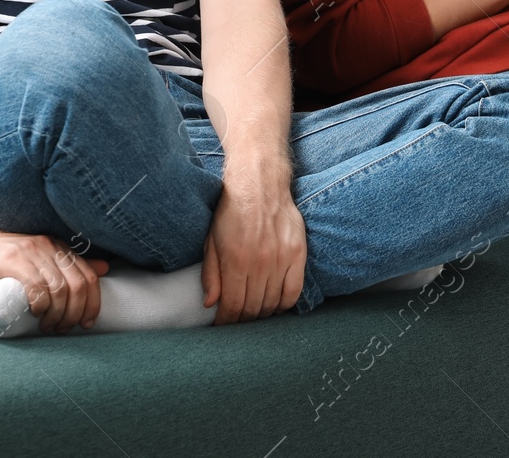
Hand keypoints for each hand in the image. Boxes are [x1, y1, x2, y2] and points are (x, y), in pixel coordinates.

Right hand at [0, 210, 108, 334]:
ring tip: (47, 326)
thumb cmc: (0, 260)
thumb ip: (65, 266)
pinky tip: (34, 313)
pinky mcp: (13, 260)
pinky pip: (37, 287)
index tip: (86, 323)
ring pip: (60, 289)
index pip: (89, 276)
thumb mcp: (37, 261)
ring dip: (57, 315)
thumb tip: (104, 268)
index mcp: (58, 248)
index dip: (93, 303)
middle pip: (78, 285)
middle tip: (62, 329)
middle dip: (75, 314)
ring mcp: (31, 252)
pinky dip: (40, 306)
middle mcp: (49, 246)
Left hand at [201, 167, 306, 324]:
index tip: (223, 327)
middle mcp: (260, 263)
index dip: (226, 322)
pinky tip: (276, 306)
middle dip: (242, 321)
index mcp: (236, 260)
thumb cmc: (231, 210)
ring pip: (273, 303)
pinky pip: (294, 291)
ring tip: (254, 315)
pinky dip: (285, 304)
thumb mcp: (212, 240)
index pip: (232, 305)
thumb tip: (210, 303)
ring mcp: (281, 259)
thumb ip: (211, 273)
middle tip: (238, 323)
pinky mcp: (298, 253)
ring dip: (262, 314)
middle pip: (253, 308)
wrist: (259, 182)